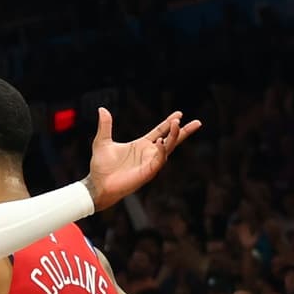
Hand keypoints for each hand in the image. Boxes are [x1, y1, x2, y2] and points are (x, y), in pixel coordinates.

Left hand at [82, 108, 201, 211]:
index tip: (180, 113)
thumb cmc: (101, 167)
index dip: (169, 123)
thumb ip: (105, 125)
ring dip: (173, 137)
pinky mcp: (147, 173)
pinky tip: (161, 142)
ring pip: (167, 149)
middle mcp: (148, 154)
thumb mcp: (102, 141)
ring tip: (176, 124)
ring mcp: (149, 163)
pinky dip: (161, 152)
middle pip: (170, 140)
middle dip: (183, 132)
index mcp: (141, 145)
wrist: (97, 184)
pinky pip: (158, 161)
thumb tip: (102, 109)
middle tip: (196, 122)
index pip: (159, 131)